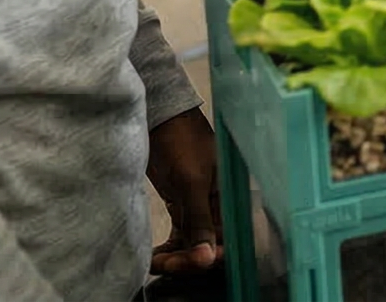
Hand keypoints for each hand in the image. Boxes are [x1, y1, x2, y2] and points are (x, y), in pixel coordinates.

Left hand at [146, 109, 221, 275]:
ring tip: (154, 261)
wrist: (160, 119)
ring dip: (175, 257)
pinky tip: (155, 256)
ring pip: (192, 244)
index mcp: (231, 199)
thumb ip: (199, 220)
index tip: (186, 264)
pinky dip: (169, 248)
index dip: (209, 257)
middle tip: (163, 264)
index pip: (228, 240)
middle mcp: (219, 207)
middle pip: (209, 247)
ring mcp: (200, 207)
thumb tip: (206, 258)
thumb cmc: (183, 141)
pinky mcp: (183, 206)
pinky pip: (180, 236)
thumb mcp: (192, 182)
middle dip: (188, 260)